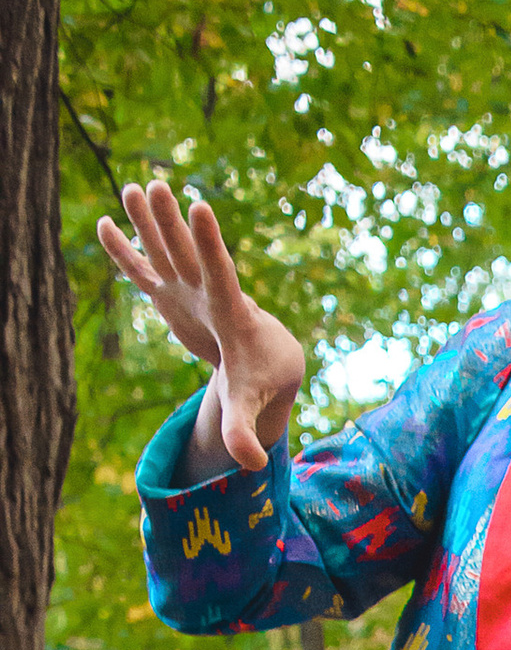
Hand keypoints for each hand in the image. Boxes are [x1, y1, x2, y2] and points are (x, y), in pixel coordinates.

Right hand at [98, 180, 304, 476]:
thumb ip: (245, 429)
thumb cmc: (263, 378)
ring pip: (166, 251)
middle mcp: (209, 293)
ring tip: (135, 185)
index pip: (222, 274)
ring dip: (149, 221)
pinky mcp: (172, 297)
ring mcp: (188, 291)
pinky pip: (144, 271)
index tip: (200, 208)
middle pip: (188, 253)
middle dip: (172, 223)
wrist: (268, 360)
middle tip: (156, 185)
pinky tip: (104, 223)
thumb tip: (251, 464)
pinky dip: (125, 251)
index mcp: (233, 313)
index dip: (209, 244)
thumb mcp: (253, 403)